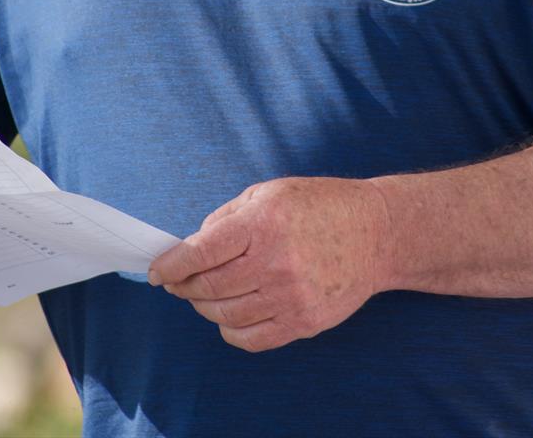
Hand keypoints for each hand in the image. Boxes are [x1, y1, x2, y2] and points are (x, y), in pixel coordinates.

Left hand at [148, 177, 388, 351]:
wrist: (375, 232)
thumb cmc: (319, 205)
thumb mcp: (269, 192)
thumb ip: (227, 218)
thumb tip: (192, 247)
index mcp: (264, 222)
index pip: (201, 252)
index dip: (171, 265)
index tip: (157, 271)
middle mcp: (276, 261)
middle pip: (209, 287)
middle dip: (184, 286)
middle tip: (178, 281)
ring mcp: (291, 296)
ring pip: (225, 315)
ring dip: (205, 306)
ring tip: (206, 293)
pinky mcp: (304, 322)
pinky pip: (251, 339)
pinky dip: (230, 330)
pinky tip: (230, 314)